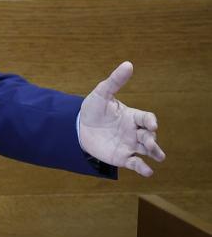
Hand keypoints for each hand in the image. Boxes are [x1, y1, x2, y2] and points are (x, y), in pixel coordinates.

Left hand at [79, 62, 165, 176]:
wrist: (78, 128)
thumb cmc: (93, 109)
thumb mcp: (101, 93)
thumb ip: (115, 81)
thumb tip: (128, 64)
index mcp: (132, 116)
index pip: (146, 118)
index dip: (151, 121)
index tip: (152, 124)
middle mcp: (134, 131)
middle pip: (150, 135)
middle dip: (152, 139)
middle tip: (149, 142)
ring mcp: (130, 145)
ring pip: (147, 150)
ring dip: (154, 152)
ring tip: (158, 156)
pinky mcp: (122, 157)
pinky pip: (136, 163)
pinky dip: (143, 168)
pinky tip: (147, 171)